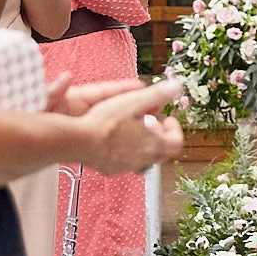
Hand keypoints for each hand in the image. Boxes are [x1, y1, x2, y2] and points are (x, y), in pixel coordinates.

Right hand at [52, 77, 185, 174]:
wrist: (79, 142)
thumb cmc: (105, 122)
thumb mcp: (134, 102)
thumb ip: (157, 95)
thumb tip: (177, 86)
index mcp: (153, 145)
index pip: (176, 143)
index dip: (175, 129)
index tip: (167, 118)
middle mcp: (143, 160)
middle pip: (163, 152)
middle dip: (160, 135)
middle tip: (151, 123)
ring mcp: (127, 166)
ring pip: (145, 157)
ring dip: (144, 142)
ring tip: (133, 128)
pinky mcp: (112, 169)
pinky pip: (127, 162)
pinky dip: (128, 150)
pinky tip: (116, 138)